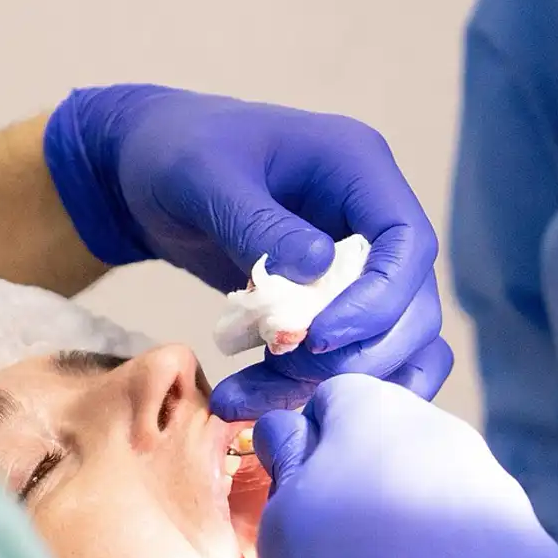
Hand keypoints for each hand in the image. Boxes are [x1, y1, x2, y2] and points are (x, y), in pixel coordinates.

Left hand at [43, 85, 446, 415]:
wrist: (146, 174)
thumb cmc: (175, 155)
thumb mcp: (204, 179)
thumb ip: (258, 222)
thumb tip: (316, 270)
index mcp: (357, 169)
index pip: (408, 244)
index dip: (379, 300)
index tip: (318, 337)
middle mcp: (367, 219)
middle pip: (411, 306)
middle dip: (358, 353)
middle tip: (285, 371)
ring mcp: (350, 266)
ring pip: (380, 345)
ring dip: (326, 384)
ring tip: (245, 398)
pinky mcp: (322, 305)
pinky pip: (340, 359)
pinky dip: (303, 390)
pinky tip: (251, 401)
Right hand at [251, 376, 557, 557]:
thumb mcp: (279, 510)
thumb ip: (289, 456)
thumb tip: (288, 427)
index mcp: (381, 415)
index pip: (342, 398)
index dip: (317, 438)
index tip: (307, 483)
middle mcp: (455, 439)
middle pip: (411, 441)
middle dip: (383, 475)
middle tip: (353, 539)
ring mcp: (506, 497)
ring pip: (461, 493)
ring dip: (433, 520)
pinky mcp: (540, 554)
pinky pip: (500, 549)